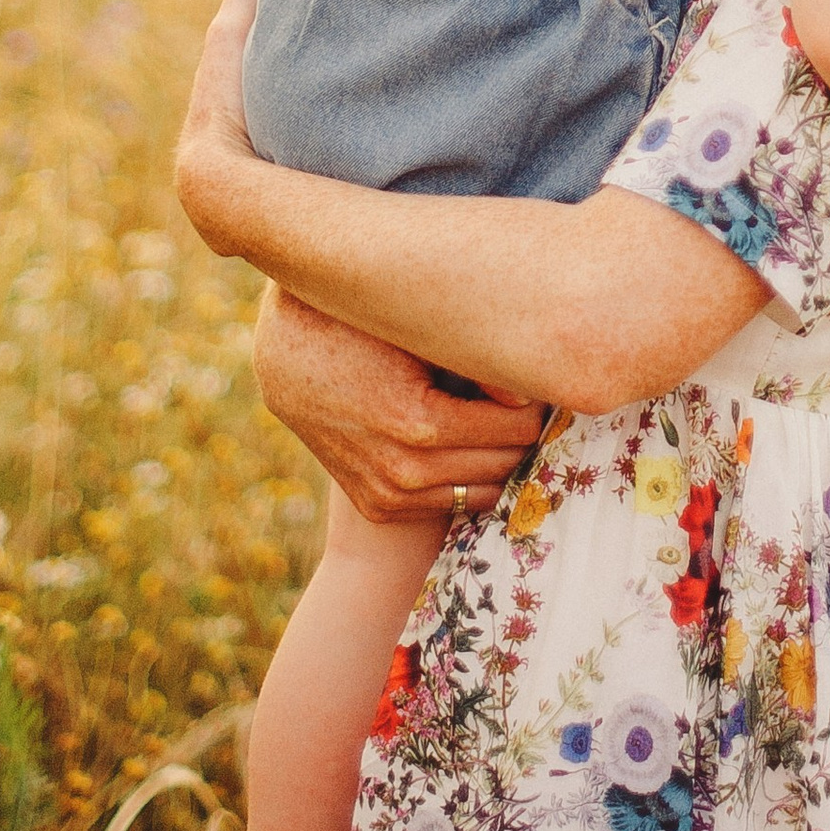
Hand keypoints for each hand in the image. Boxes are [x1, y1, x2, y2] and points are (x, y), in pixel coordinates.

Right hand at [255, 292, 545, 527]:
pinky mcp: (378, 504)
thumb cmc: (359, 326)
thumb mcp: (417, 334)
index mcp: (419, 423)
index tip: (544, 381)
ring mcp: (388, 493)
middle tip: (536, 401)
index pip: (517, 429)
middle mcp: (404, 469)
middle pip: (506, 464)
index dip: (538, 403)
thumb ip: (477, 363)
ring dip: (503, 459)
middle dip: (526, 434)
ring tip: (509, 420)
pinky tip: (475, 442)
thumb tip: (533, 393)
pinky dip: (470, 476)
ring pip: (484, 490)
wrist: (285, 357)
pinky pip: (451, 502)